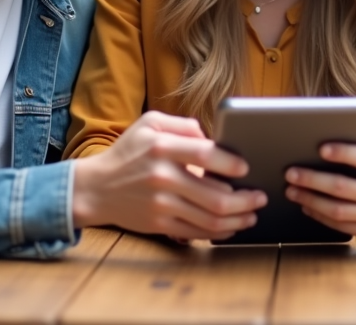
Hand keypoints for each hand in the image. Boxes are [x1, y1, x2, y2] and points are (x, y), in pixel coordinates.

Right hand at [71, 110, 266, 240]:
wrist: (96, 188)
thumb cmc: (128, 152)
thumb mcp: (150, 123)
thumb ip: (185, 125)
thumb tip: (215, 138)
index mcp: (161, 147)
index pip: (205, 154)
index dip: (230, 163)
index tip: (245, 168)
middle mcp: (162, 176)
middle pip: (215, 195)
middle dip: (245, 199)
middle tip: (260, 196)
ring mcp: (161, 203)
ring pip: (210, 218)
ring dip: (238, 219)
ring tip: (251, 214)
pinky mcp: (159, 224)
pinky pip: (196, 232)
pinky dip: (218, 232)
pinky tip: (230, 226)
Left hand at [284, 119, 355, 244]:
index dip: (343, 153)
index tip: (321, 148)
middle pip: (344, 188)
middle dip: (313, 179)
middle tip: (291, 172)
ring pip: (338, 210)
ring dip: (311, 200)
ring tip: (292, 190)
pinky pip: (341, 226)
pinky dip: (320, 216)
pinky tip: (307, 206)